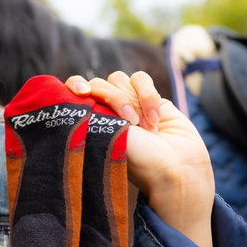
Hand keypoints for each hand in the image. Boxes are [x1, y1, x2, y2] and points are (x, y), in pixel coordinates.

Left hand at [65, 71, 214, 246]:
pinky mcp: (150, 98)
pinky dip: (148, 96)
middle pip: (98, 83)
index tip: (82, 93)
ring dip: (133, 100)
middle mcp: (106, 112)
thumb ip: (90, 112)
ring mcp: (128, 103)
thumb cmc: (136, 160)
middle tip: (130, 123)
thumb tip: (77, 92)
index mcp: (90, 123)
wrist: (173, 168)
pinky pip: (141, 79)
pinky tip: (156, 119)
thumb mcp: (106, 136)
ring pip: (119, 78)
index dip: (75, 85)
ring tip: (146, 127)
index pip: (74, 92)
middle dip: (114, 99)